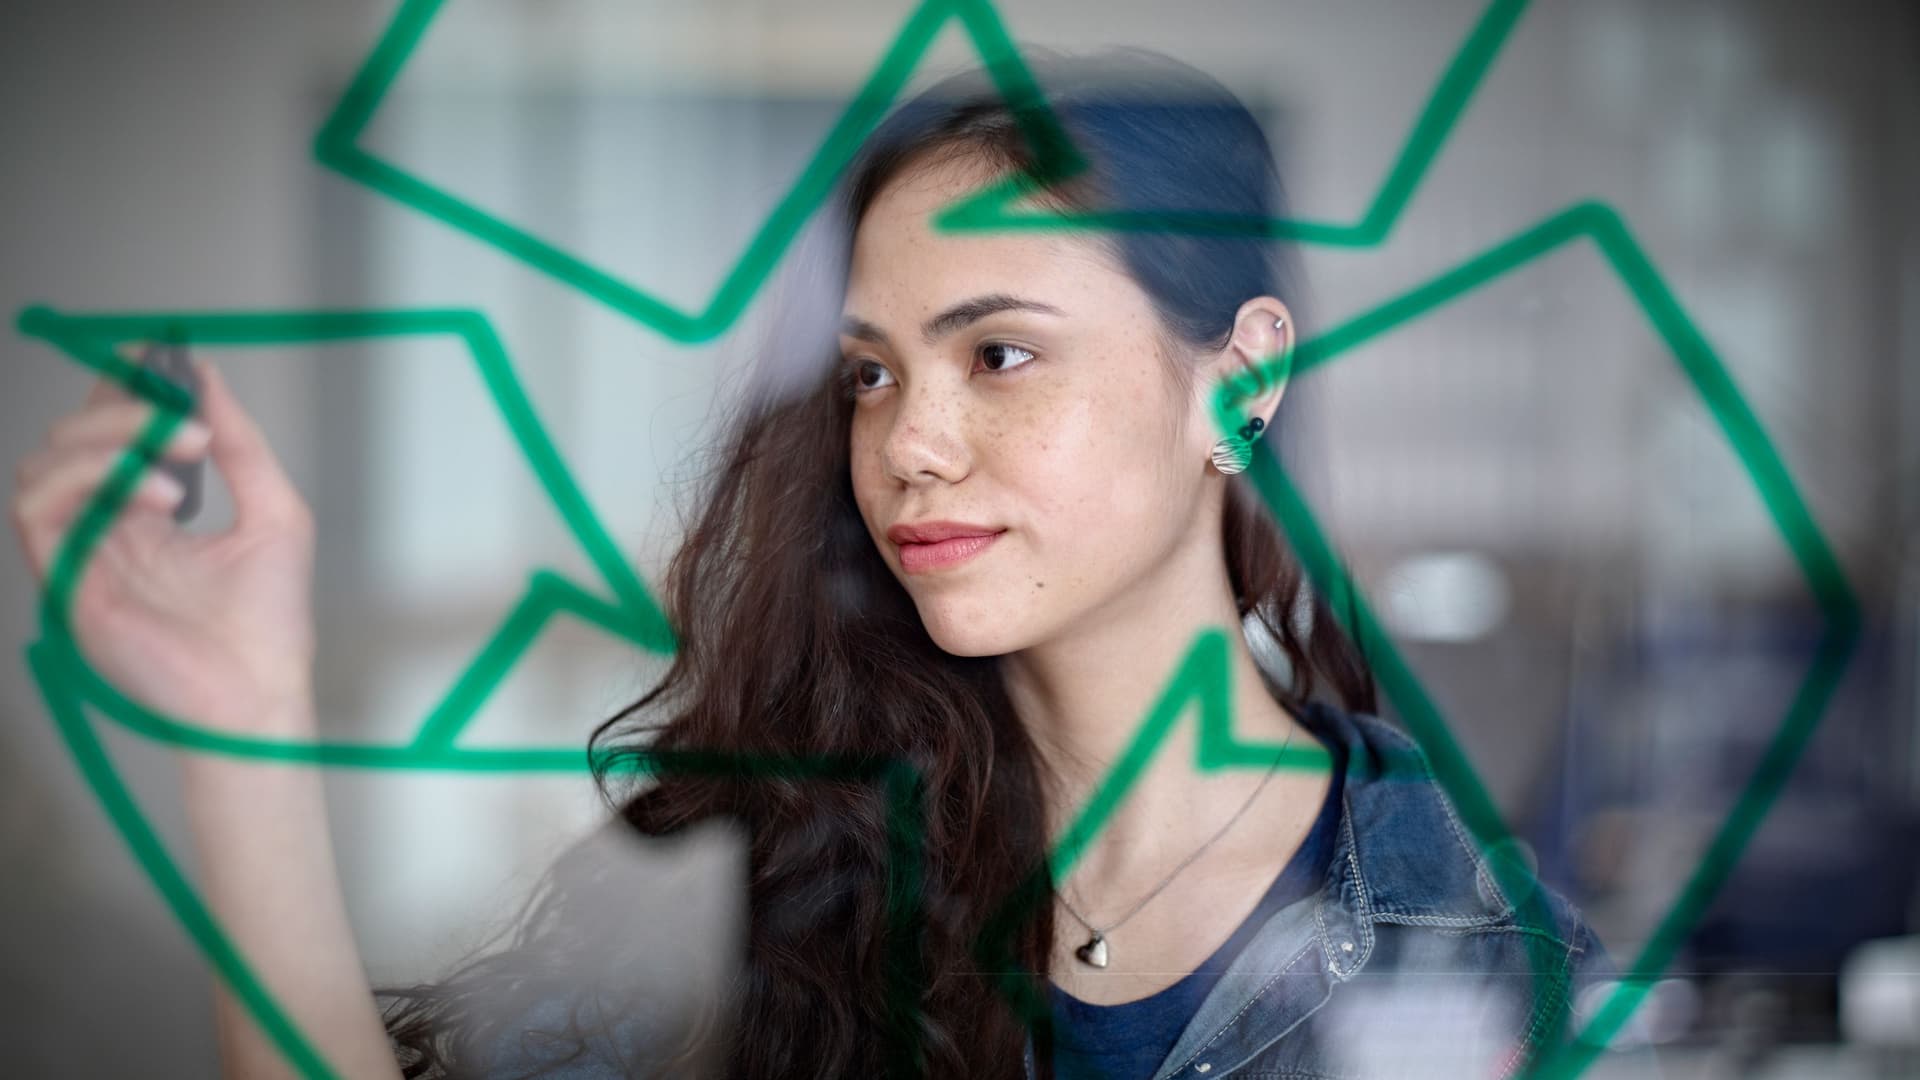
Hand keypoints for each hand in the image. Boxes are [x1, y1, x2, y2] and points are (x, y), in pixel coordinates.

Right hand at [10, 353, 317, 734]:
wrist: (262, 690)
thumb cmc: (271, 618)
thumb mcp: (275, 510)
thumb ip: (241, 443)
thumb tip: (207, 373)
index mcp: (149, 510)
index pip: (112, 430)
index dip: (122, 386)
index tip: (157, 358)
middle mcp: (107, 527)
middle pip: (71, 436)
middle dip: (123, 410)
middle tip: (187, 426)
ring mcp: (83, 552)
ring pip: (43, 464)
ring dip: (106, 444)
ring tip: (174, 469)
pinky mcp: (67, 581)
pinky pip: (36, 510)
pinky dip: (88, 481)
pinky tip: (154, 498)